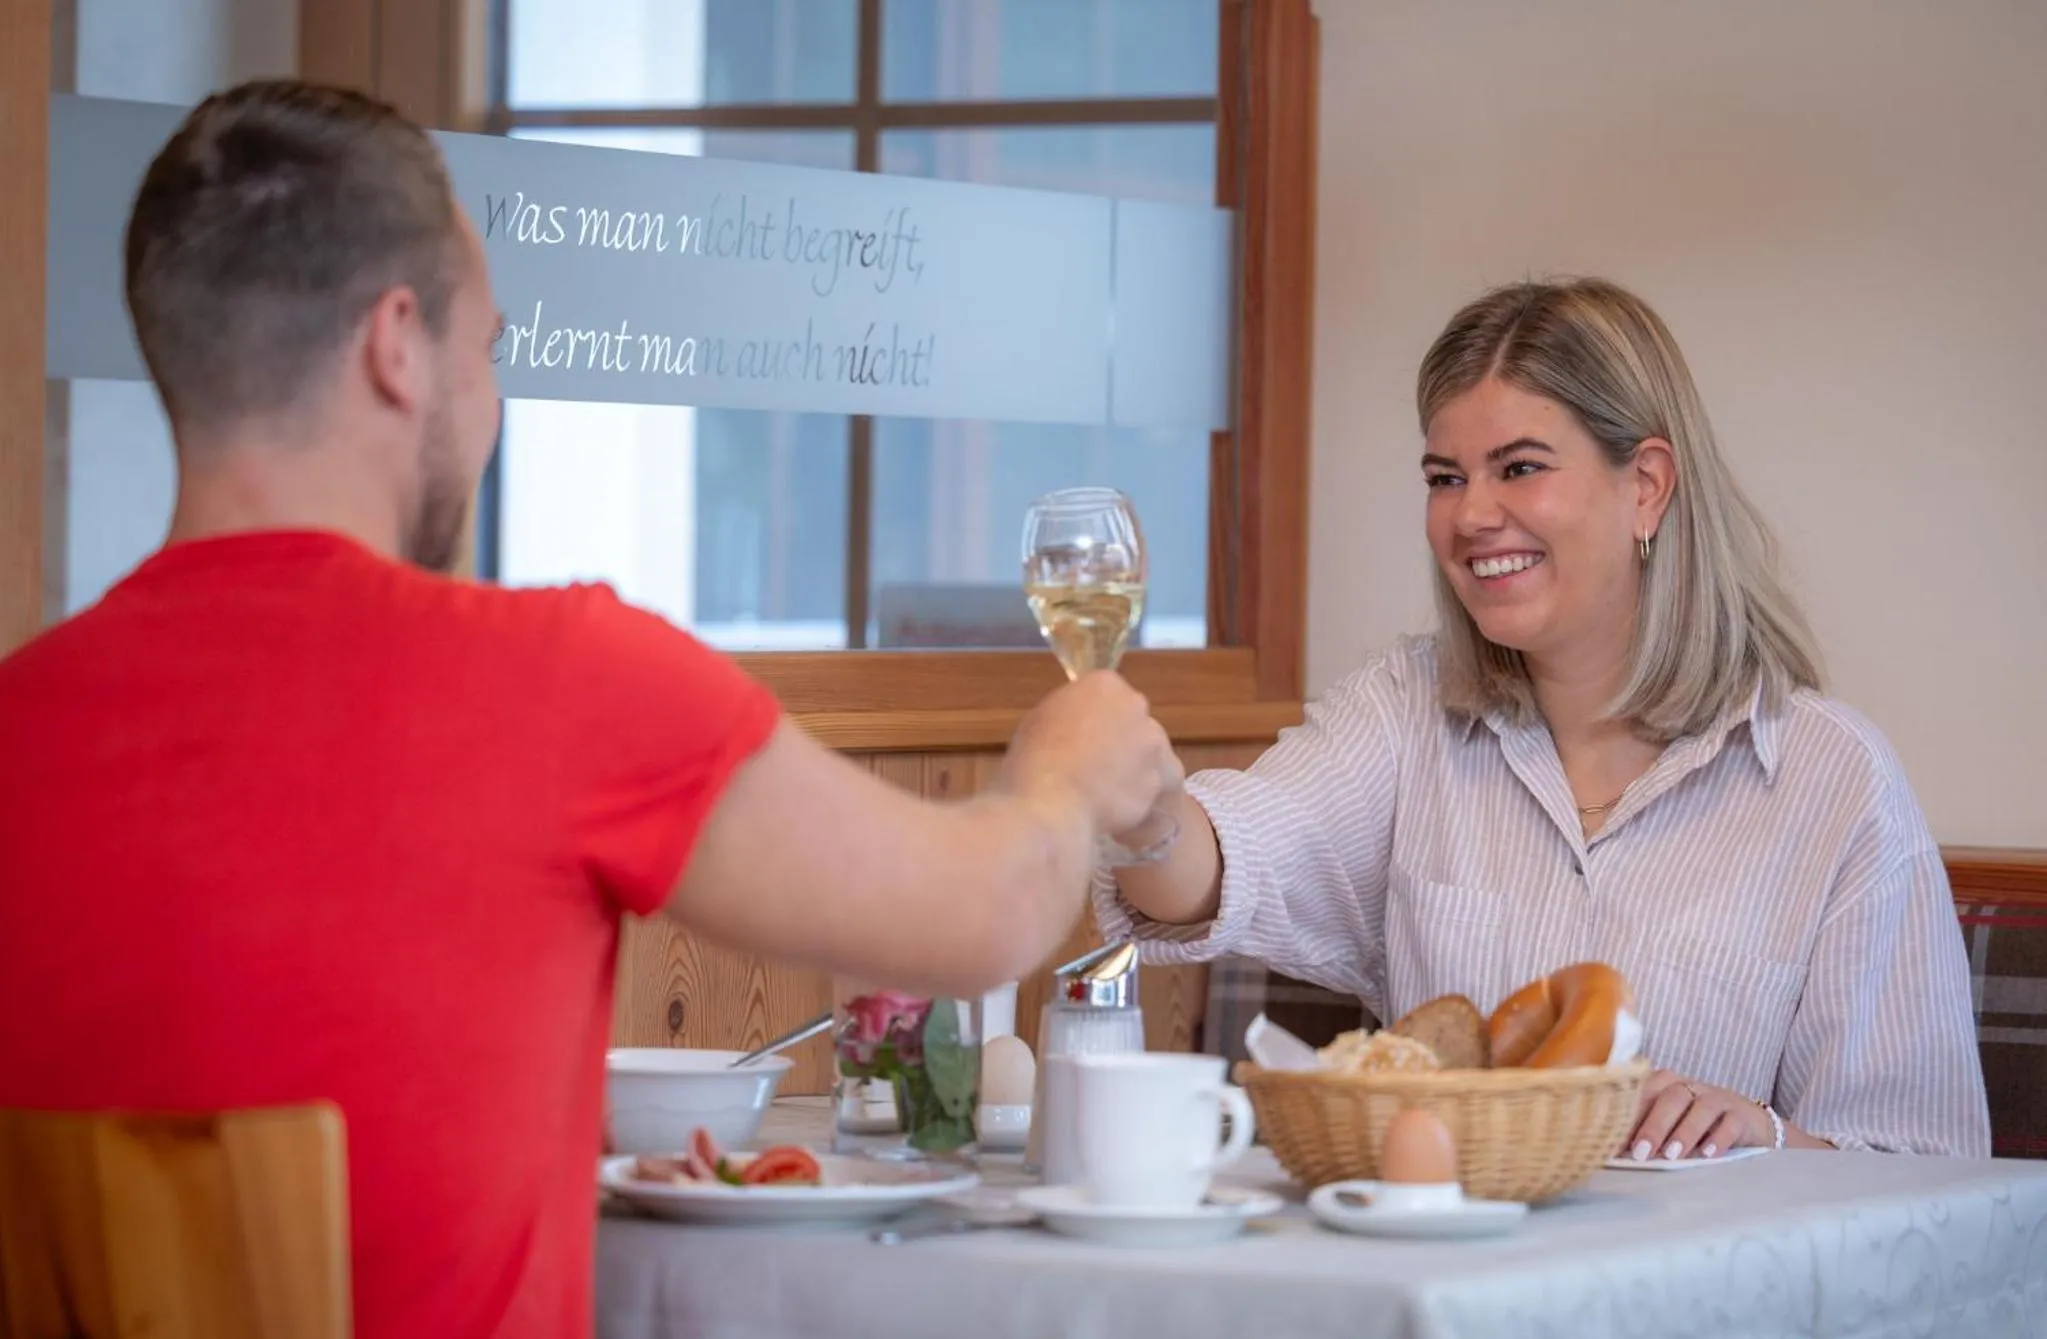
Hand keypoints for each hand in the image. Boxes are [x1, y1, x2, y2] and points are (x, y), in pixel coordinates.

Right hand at [1001, 671, 1182, 836]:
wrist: (1052, 801)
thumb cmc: (1035, 756)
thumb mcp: (1041, 718)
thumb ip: (1070, 712)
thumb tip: (1079, 724)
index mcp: (1104, 684)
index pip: (1109, 695)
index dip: (1097, 719)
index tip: (1085, 737)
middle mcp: (1136, 705)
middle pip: (1134, 721)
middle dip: (1122, 741)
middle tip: (1097, 765)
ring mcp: (1153, 742)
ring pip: (1150, 754)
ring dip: (1136, 768)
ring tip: (1108, 792)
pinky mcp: (1162, 778)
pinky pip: (1154, 786)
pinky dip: (1141, 796)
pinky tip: (1119, 808)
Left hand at [1624, 1068, 1772, 1160]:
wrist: (1747, 1124)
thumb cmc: (1696, 1126)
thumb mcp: (1669, 1125)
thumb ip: (1645, 1131)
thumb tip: (1613, 1153)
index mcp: (1666, 1085)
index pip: (1644, 1092)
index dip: (1628, 1116)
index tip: (1613, 1142)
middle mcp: (1690, 1087)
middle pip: (1670, 1097)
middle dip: (1654, 1125)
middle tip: (1641, 1152)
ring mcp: (1718, 1098)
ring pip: (1701, 1107)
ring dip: (1685, 1131)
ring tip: (1672, 1156)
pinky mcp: (1742, 1114)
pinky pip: (1731, 1122)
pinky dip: (1719, 1137)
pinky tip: (1708, 1154)